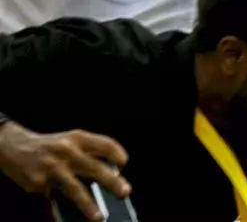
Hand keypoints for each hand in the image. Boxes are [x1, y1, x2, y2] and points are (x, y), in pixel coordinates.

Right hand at [0, 121, 129, 221]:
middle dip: (112, 182)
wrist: (16, 147)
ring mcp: (53, 168)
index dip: (116, 153)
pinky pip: (55, 200)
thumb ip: (89, 152)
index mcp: (78, 138)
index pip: (104, 144)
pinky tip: (71, 218)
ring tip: (100, 217)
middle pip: (95, 168)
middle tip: (125, 192)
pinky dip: (64, 210)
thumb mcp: (71, 140)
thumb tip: (110, 173)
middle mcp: (67, 151)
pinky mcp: (39, 183)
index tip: (124, 163)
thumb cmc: (52, 146)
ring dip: (89, 205)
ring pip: (76, 190)